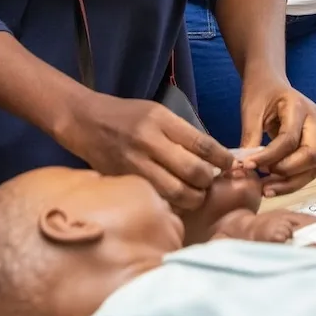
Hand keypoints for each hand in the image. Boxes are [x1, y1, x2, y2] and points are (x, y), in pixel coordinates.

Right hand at [63, 92, 232, 210]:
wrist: (86, 121)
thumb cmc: (127, 115)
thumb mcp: (157, 113)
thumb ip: (182, 133)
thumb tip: (213, 156)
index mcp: (162, 121)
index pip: (202, 144)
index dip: (222, 158)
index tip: (230, 164)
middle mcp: (150, 142)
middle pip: (193, 172)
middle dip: (208, 182)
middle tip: (210, 182)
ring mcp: (137, 164)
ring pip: (177, 192)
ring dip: (193, 197)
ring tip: (195, 193)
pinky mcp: (126, 181)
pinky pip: (157, 198)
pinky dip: (172, 203)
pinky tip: (175, 199)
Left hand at [239, 79, 315, 195]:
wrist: (269, 82)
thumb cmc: (259, 91)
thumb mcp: (251, 110)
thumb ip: (250, 137)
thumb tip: (243, 168)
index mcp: (300, 106)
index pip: (289, 139)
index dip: (269, 157)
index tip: (248, 166)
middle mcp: (314, 121)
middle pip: (311, 155)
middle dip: (287, 173)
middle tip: (262, 180)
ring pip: (313, 167)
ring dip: (291, 183)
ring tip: (266, 189)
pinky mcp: (312, 145)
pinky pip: (307, 170)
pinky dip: (292, 181)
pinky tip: (273, 186)